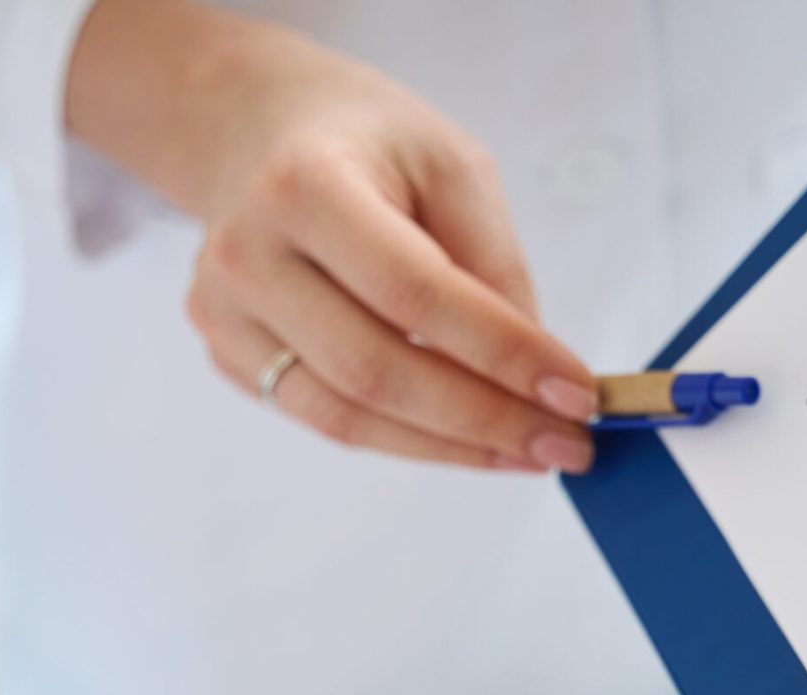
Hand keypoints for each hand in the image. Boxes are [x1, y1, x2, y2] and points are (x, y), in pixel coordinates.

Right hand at [68, 0, 596, 470]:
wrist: (251, 129)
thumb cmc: (362, 144)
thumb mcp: (449, 163)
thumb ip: (493, 262)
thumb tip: (534, 371)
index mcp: (306, 186)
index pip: (418, 294)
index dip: (504, 354)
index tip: (578, 394)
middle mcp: (250, 254)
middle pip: (380, 372)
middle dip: (487, 420)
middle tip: (566, 445)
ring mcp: (228, 314)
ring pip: (351, 417)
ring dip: (452, 449)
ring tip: (528, 453)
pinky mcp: (229, 354)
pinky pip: (330, 421)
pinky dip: (409, 441)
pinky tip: (468, 440)